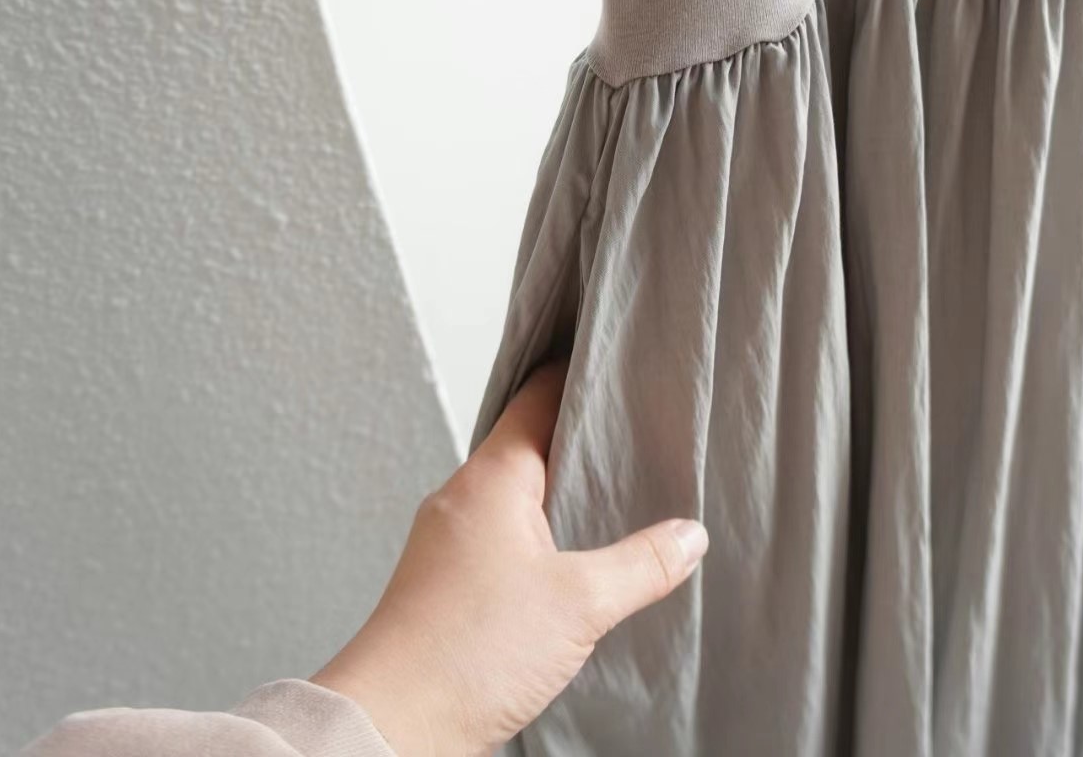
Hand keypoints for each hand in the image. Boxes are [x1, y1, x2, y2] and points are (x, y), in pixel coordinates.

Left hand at [312, 360, 706, 756]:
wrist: (393, 727)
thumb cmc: (466, 653)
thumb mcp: (579, 603)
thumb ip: (642, 564)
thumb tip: (690, 535)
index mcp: (489, 480)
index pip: (536, 398)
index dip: (579, 377)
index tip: (617, 362)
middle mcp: (462, 501)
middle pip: (528, 447)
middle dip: (581, 441)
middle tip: (636, 432)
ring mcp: (450, 546)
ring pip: (516, 499)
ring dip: (560, 498)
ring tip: (618, 499)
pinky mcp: (448, 589)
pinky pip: (503, 543)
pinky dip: (541, 541)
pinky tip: (573, 569)